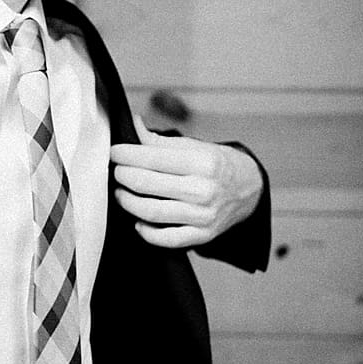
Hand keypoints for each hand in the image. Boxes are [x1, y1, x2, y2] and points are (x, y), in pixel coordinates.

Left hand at [110, 117, 263, 249]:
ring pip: (152, 212)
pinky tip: (138, 220)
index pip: (153, 158)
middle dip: (123, 176)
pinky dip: (147, 232)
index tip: (114, 152)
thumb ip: (160, 140)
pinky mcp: (202, 235)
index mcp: (203, 162)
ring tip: (120, 193)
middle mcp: (204, 190)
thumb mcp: (194, 146)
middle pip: (147, 184)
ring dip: (127, 202)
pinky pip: (167, 239)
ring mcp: (204, 216)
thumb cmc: (217, 164)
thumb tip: (132, 124)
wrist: (248, 188)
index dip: (126, 154)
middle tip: (115, 171)